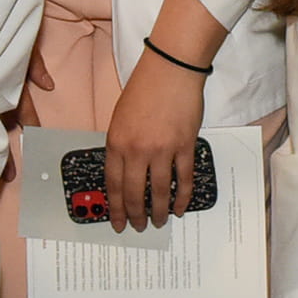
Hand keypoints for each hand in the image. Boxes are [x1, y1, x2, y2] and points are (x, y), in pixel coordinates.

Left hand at [103, 52, 207, 232]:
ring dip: (158, 211)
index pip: (113, 185)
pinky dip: (182, 197)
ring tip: (158, 222)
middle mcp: (137, 150)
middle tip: (138, 227)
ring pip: (159, 191)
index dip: (116, 208)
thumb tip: (125, 175)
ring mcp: (162, 149)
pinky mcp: (184, 146)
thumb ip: (120, 147)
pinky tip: (179, 207)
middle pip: (134, 193)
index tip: (118, 222)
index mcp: (116, 143)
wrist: (170, 70)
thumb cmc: (144, 90)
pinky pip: (183, 179)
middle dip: (135, 215)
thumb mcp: (119, 119)